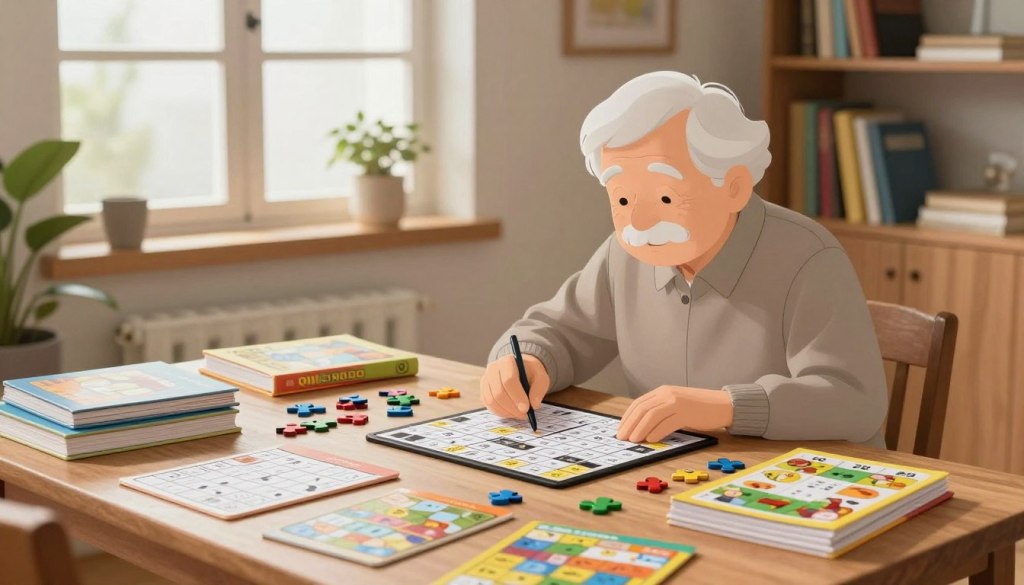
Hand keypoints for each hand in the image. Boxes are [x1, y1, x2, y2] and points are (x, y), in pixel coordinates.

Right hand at [480, 354, 550, 418]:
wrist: (520, 370)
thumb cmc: (531, 373)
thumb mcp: (541, 377)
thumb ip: (539, 389)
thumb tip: (534, 405)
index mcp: (508, 361)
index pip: (509, 380)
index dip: (517, 396)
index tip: (526, 409)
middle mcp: (493, 368)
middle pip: (499, 392)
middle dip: (512, 407)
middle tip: (524, 416)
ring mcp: (486, 379)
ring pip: (492, 400)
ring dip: (507, 412)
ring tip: (520, 415)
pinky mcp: (484, 390)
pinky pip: (489, 405)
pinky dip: (500, 412)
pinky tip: (511, 413)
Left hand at [616, 385, 733, 442]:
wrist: (723, 405)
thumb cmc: (699, 408)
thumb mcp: (675, 404)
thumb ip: (660, 410)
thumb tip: (640, 427)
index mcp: (663, 391)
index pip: (639, 403)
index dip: (627, 417)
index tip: (620, 429)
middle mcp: (668, 394)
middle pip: (642, 409)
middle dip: (629, 424)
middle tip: (622, 437)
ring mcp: (677, 402)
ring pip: (652, 415)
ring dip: (640, 429)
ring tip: (634, 440)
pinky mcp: (686, 413)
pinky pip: (667, 423)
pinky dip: (657, 432)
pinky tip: (651, 439)